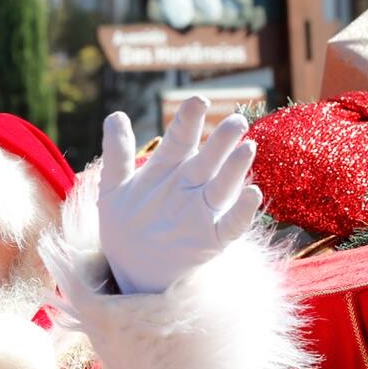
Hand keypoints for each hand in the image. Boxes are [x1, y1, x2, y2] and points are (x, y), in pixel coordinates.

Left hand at [97, 95, 263, 295]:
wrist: (132, 267)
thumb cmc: (125, 223)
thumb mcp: (114, 187)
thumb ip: (117, 153)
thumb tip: (116, 115)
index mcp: (169, 166)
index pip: (182, 137)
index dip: (190, 119)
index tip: (199, 101)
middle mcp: (190, 183)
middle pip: (209, 157)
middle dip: (223, 139)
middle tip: (236, 121)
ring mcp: (204, 210)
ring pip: (224, 185)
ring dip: (237, 168)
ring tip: (247, 149)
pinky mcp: (213, 238)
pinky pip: (232, 223)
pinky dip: (243, 210)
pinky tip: (253, 194)